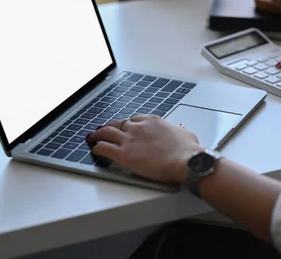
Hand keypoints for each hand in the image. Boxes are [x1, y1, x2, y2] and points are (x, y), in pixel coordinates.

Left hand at [86, 115, 202, 183]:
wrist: (187, 161)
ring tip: (92, 137)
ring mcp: (130, 140)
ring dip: (98, 134)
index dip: (128, 124)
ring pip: (107, 132)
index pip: (135, 119)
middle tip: (105, 129)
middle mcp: (139, 127)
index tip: (126, 127)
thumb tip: (180, 129)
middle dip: (110, 126)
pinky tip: (94, 150)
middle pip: (118, 123)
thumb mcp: (186, 134)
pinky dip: (97, 148)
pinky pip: (104, 148)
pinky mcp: (124, 154)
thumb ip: (179, 130)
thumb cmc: (188, 151)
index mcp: (153, 121)